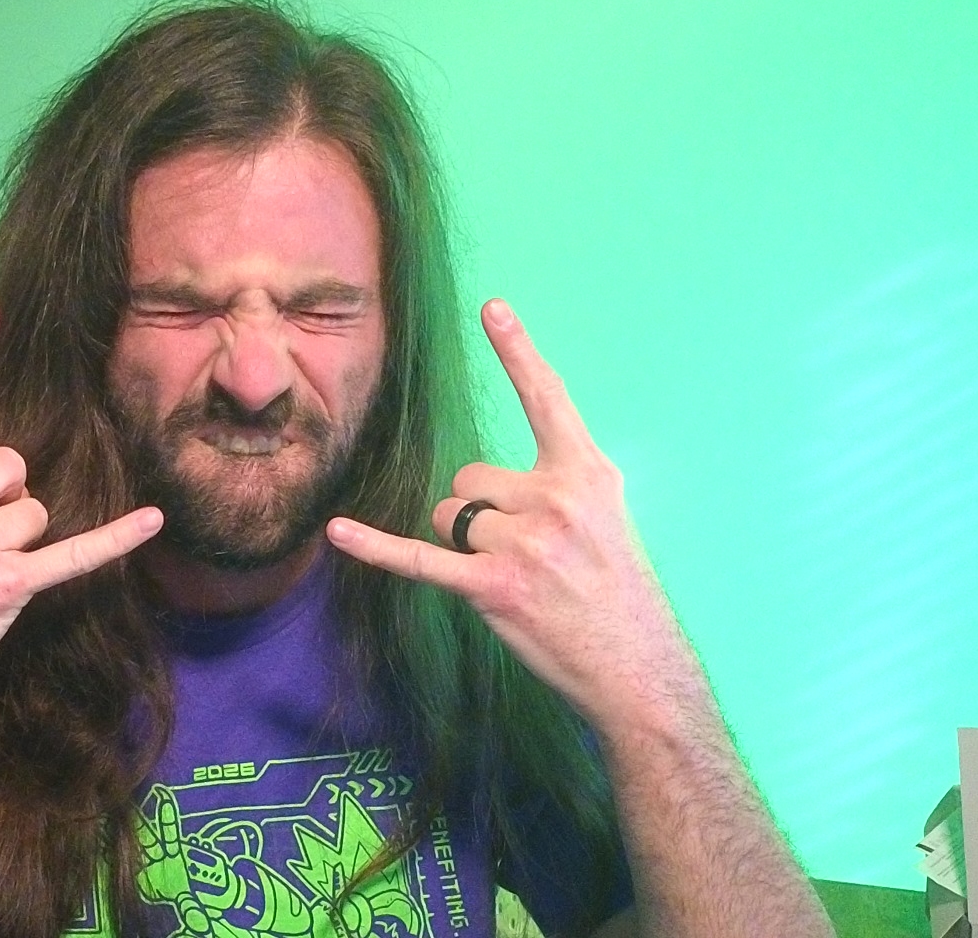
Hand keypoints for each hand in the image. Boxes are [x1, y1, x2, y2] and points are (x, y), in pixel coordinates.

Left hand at [326, 299, 700, 731]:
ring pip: (448, 516)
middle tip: (527, 558)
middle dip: (479, 513)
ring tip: (514, 579)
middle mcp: (555, 498)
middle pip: (469, 477)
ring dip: (463, 545)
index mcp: (587, 474)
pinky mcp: (493, 587)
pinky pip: (419, 558)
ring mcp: (523, 543)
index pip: (547, 399)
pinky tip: (338, 532)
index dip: (517, 350)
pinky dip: (376, 547)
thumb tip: (492, 483)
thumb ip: (560, 486)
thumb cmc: (619, 597)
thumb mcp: (609, 520)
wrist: (639, 671)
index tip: (490, 305)